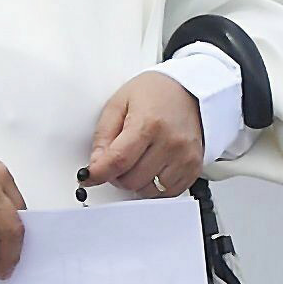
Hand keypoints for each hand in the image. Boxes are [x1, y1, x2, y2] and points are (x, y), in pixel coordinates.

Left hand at [84, 72, 206, 201]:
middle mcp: (170, 142)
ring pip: (148, 190)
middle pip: (131, 180)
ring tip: (138, 161)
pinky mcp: (194, 167)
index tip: (88, 176)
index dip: (98, 173)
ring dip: (136, 182)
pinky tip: (153, 167)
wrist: (188, 90)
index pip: (118, 161)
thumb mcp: (119, 103)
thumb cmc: (155, 92)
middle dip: (117, 175)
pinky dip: (155, 186)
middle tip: (117, 161)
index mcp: (149, 123)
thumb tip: (95, 165)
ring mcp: (185, 157)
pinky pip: (168, 193)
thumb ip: (103, 136)